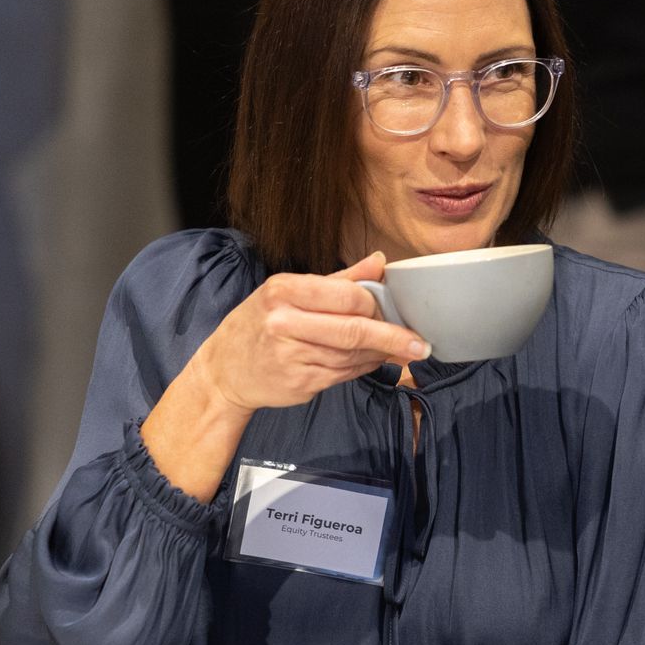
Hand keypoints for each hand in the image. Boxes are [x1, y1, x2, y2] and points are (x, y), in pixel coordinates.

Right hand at [196, 252, 430, 414]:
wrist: (225, 369)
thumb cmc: (260, 324)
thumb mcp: (289, 292)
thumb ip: (339, 279)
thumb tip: (380, 262)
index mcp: (284, 291)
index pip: (347, 296)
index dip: (378, 305)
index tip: (400, 310)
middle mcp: (284, 323)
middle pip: (353, 330)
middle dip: (393, 338)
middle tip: (420, 343)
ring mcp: (291, 356)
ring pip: (353, 355)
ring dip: (380, 354)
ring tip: (397, 350)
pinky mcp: (300, 383)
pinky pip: (344, 375)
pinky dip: (364, 368)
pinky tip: (373, 361)